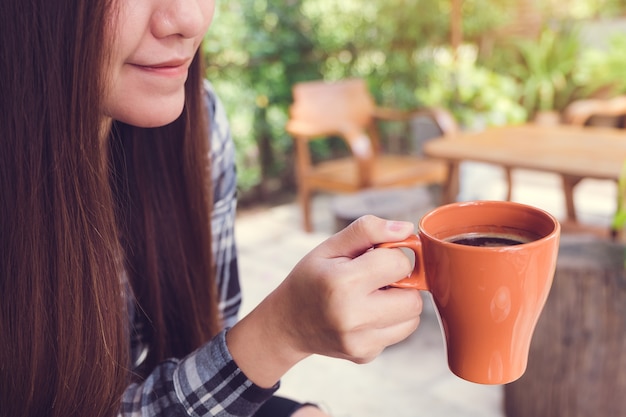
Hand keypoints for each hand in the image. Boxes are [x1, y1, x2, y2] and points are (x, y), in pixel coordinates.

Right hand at [227, 215, 422, 386]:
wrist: (288, 322)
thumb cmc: (311, 278)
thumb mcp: (330, 247)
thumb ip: (367, 230)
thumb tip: (406, 229)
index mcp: (342, 283)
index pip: (399, 263)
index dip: (392, 254)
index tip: (376, 256)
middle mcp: (352, 317)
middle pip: (413, 298)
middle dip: (402, 283)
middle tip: (378, 279)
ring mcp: (359, 342)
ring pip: (413, 319)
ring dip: (400, 303)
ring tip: (373, 296)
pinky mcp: (365, 355)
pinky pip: (399, 333)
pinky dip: (390, 320)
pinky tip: (367, 314)